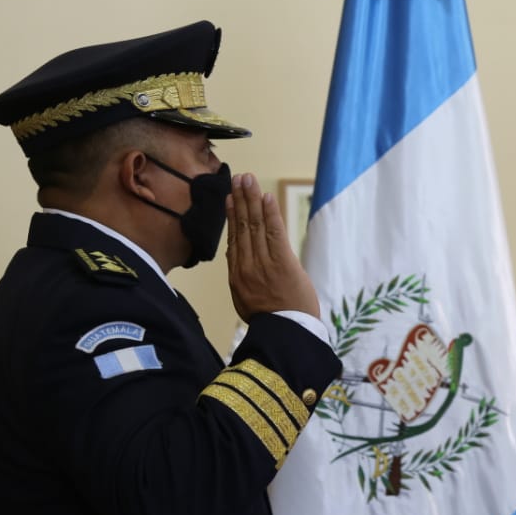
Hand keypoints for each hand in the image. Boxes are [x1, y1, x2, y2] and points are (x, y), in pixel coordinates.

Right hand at [226, 173, 320, 320]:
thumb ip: (242, 280)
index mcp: (237, 277)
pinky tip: (266, 197)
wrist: (285, 336)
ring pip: (255, 225)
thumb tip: (237, 260)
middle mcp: (246, 267)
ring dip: (252, 199)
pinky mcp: (282, 263)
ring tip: (248, 179)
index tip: (230, 199)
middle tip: (238, 178)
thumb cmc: (272, 322)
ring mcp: (263, 264)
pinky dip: (270, 213)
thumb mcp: (246, 302)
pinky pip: (274, 232)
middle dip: (240, 200)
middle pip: (242, 227)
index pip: (234, 240)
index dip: (232, 217)